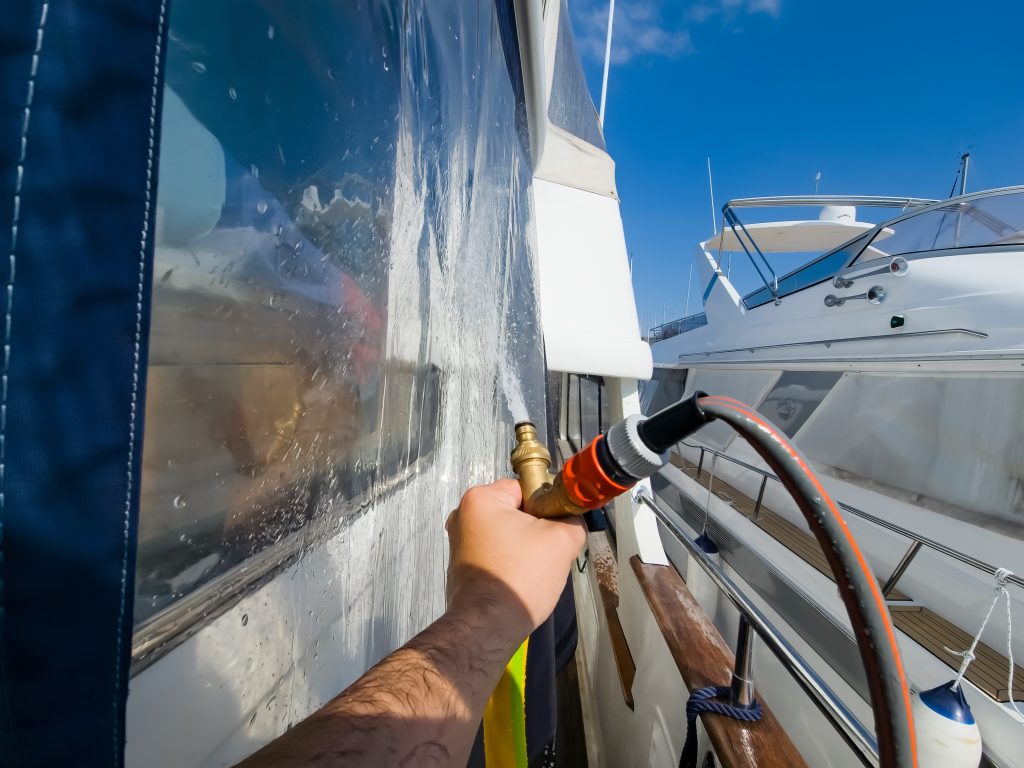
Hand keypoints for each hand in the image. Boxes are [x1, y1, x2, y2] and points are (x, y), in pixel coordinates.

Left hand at [446, 479, 585, 645]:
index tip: (557, 529)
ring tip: (534, 568)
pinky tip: (519, 578)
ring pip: (507, 533)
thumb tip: (571, 518)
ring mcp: (458, 541)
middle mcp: (462, 514)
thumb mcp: (562, 541)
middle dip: (536, 529)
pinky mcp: (461, 564)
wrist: (488, 626)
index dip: (548, 508)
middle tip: (549, 551)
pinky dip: (509, 561)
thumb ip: (573, 519)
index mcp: (480, 498)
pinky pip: (495, 552)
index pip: (526, 489)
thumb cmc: (521, 577)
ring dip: (524, 546)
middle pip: (515, 511)